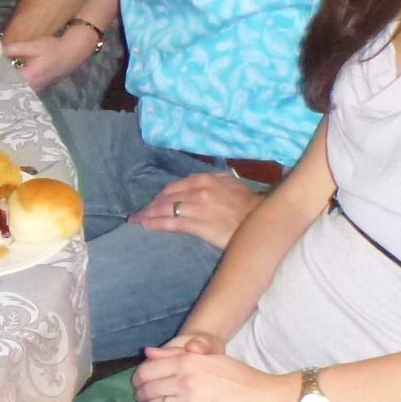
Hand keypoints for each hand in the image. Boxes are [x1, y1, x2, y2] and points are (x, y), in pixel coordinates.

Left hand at [3, 31, 85, 90]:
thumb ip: (13, 49)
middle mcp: (31, 89)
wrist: (71, 53)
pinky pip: (21, 89)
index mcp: (28, 78)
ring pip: (15, 90)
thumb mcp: (32, 45)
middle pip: (8, 89)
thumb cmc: (52, 48)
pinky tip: (5, 77)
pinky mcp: (37, 88)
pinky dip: (13, 84)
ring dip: (4, 84)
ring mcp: (35, 91)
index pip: (4, 82)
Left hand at [131, 172, 262, 249]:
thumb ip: (218, 178)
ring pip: (166, 209)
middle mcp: (200, 191)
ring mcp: (198, 208)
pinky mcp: (200, 224)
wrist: (263, 221)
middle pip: (167, 197)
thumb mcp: (233, 184)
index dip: (162, 195)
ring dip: (149, 214)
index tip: (154, 201)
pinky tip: (146, 225)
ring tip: (137, 220)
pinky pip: (173, 223)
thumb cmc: (250, 205)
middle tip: (139, 212)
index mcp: (207, 179)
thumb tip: (210, 176)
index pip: (176, 186)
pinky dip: (156, 223)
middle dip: (151, 205)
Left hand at [132, 345, 297, 401]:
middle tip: (141, 395)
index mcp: (187, 361)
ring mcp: (188, 400)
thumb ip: (176, 354)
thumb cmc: (240, 376)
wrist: (264, 399)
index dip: (139, 376)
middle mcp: (184, 379)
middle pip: (147, 387)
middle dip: (140, 392)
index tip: (139, 381)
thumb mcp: (210, 358)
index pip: (148, 369)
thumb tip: (148, 352)